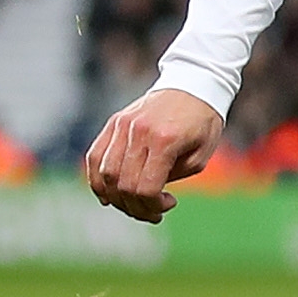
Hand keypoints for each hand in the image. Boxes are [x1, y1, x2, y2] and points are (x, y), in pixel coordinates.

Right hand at [83, 87, 224, 224]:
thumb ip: (173, 177)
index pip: (145, 188)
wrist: (194, 84)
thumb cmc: (203, 123)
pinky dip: (97, 179)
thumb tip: (146, 196)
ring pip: (104, 173)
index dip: (153, 207)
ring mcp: (122, 125)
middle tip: (152, 212)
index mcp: (165, 141)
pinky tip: (109, 194)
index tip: (169, 203)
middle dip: (136, 207)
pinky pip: (94, 156)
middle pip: (123, 184)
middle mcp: (138, 132)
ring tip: (133, 204)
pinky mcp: (114, 122)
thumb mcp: (200, 156)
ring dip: (116, 198)